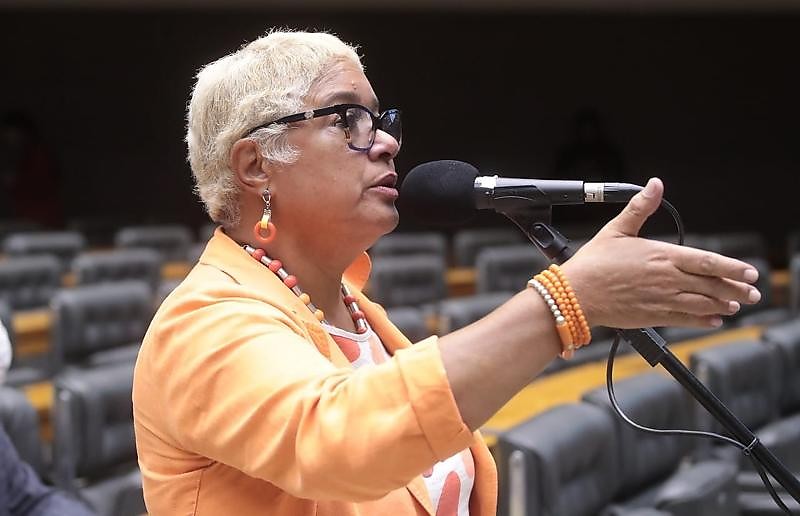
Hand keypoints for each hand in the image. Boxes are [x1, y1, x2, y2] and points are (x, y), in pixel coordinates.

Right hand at [562, 178, 760, 329]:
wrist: (576, 294)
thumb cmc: (593, 263)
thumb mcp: (617, 229)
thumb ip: (640, 208)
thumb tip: (654, 185)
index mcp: (662, 256)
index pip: (707, 261)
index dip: (732, 267)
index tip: (749, 272)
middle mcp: (667, 279)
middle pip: (711, 285)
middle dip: (735, 289)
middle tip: (753, 292)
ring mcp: (662, 300)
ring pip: (702, 304)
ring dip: (723, 305)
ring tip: (736, 305)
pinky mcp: (653, 316)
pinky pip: (685, 319)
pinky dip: (703, 320)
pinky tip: (713, 320)